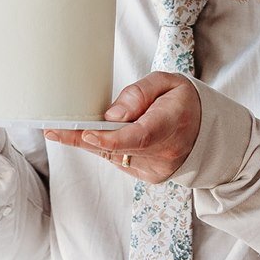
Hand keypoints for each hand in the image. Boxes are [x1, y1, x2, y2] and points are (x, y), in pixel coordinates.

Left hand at [45, 71, 200, 183]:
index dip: (110, 139)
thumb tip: (111, 115)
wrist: (207, 132)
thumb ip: (140, 94)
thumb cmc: (183, 102)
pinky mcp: (148, 176)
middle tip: (52, 130)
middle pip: (117, 149)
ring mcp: (155, 169)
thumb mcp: (168, 83)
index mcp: (170, 125)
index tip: (86, 134)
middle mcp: (163, 153)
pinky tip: (98, 136)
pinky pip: (118, 161)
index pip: (138, 137)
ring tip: (64, 129)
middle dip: (82, 139)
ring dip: (90, 142)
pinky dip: (106, 148)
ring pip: (112, 156)